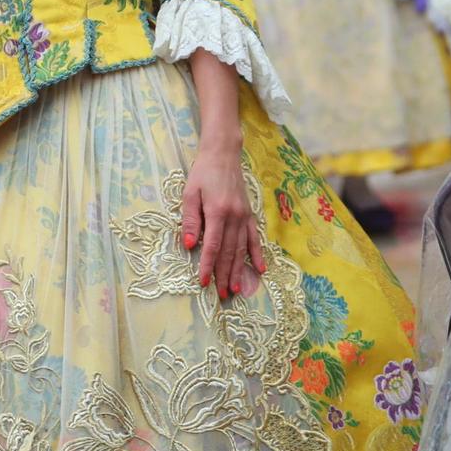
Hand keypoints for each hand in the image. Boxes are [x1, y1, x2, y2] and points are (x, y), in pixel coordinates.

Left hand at [180, 140, 266, 300]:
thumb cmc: (203, 173)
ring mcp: (244, 216)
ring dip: (238, 270)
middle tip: (221, 295)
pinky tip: (260, 270)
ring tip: (237, 289)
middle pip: (229, 252)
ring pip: (241, 249)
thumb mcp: (190, 193)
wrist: (223, 155)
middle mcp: (234, 216)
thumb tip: (190, 245)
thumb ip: (191, 219)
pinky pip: (254, 238)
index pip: (213, 245)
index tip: (203, 283)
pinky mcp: (249, 214)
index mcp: (217, 211)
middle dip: (224, 275)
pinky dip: (257, 255)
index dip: (207, 266)